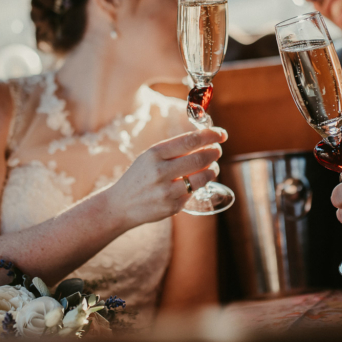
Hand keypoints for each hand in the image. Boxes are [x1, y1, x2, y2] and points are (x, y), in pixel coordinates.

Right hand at [110, 128, 226, 227]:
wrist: (120, 205)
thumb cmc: (139, 176)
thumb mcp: (149, 157)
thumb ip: (174, 149)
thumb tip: (205, 141)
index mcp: (154, 154)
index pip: (190, 140)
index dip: (210, 135)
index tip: (221, 134)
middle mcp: (160, 172)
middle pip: (199, 159)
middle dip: (214, 152)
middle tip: (217, 150)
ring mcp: (167, 191)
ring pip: (202, 178)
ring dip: (213, 170)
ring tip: (212, 166)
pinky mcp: (172, 207)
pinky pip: (194, 193)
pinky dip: (199, 185)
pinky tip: (195, 182)